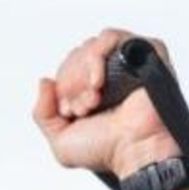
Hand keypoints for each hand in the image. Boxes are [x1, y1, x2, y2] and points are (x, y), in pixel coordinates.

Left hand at [31, 26, 183, 178]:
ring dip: (84, 71)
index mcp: (94, 89)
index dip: (64, 86)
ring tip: (94, 97)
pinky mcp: (145, 54)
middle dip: (73, 81)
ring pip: (92, 44)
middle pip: (78, 53)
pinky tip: (99, 82)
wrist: (134, 152)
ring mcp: (129, 63)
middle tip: (84, 107)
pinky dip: (98, 55)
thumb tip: (44, 82)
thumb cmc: (106, 151)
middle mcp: (112, 74)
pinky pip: (113, 37)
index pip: (69, 66)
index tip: (71, 111)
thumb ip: (43, 113)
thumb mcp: (61, 141)